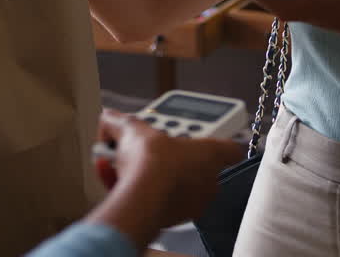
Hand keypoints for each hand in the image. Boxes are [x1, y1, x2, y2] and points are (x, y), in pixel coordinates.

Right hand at [86, 109, 243, 248]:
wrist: (143, 197)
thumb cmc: (153, 162)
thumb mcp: (131, 129)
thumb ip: (120, 122)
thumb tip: (109, 119)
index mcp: (210, 153)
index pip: (230, 149)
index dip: (220, 140)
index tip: (208, 136)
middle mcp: (209, 180)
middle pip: (195, 166)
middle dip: (170, 158)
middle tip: (149, 149)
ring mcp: (195, 202)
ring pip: (175, 186)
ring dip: (153, 176)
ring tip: (125, 165)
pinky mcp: (175, 219)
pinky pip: (160, 202)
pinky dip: (143, 193)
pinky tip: (121, 183)